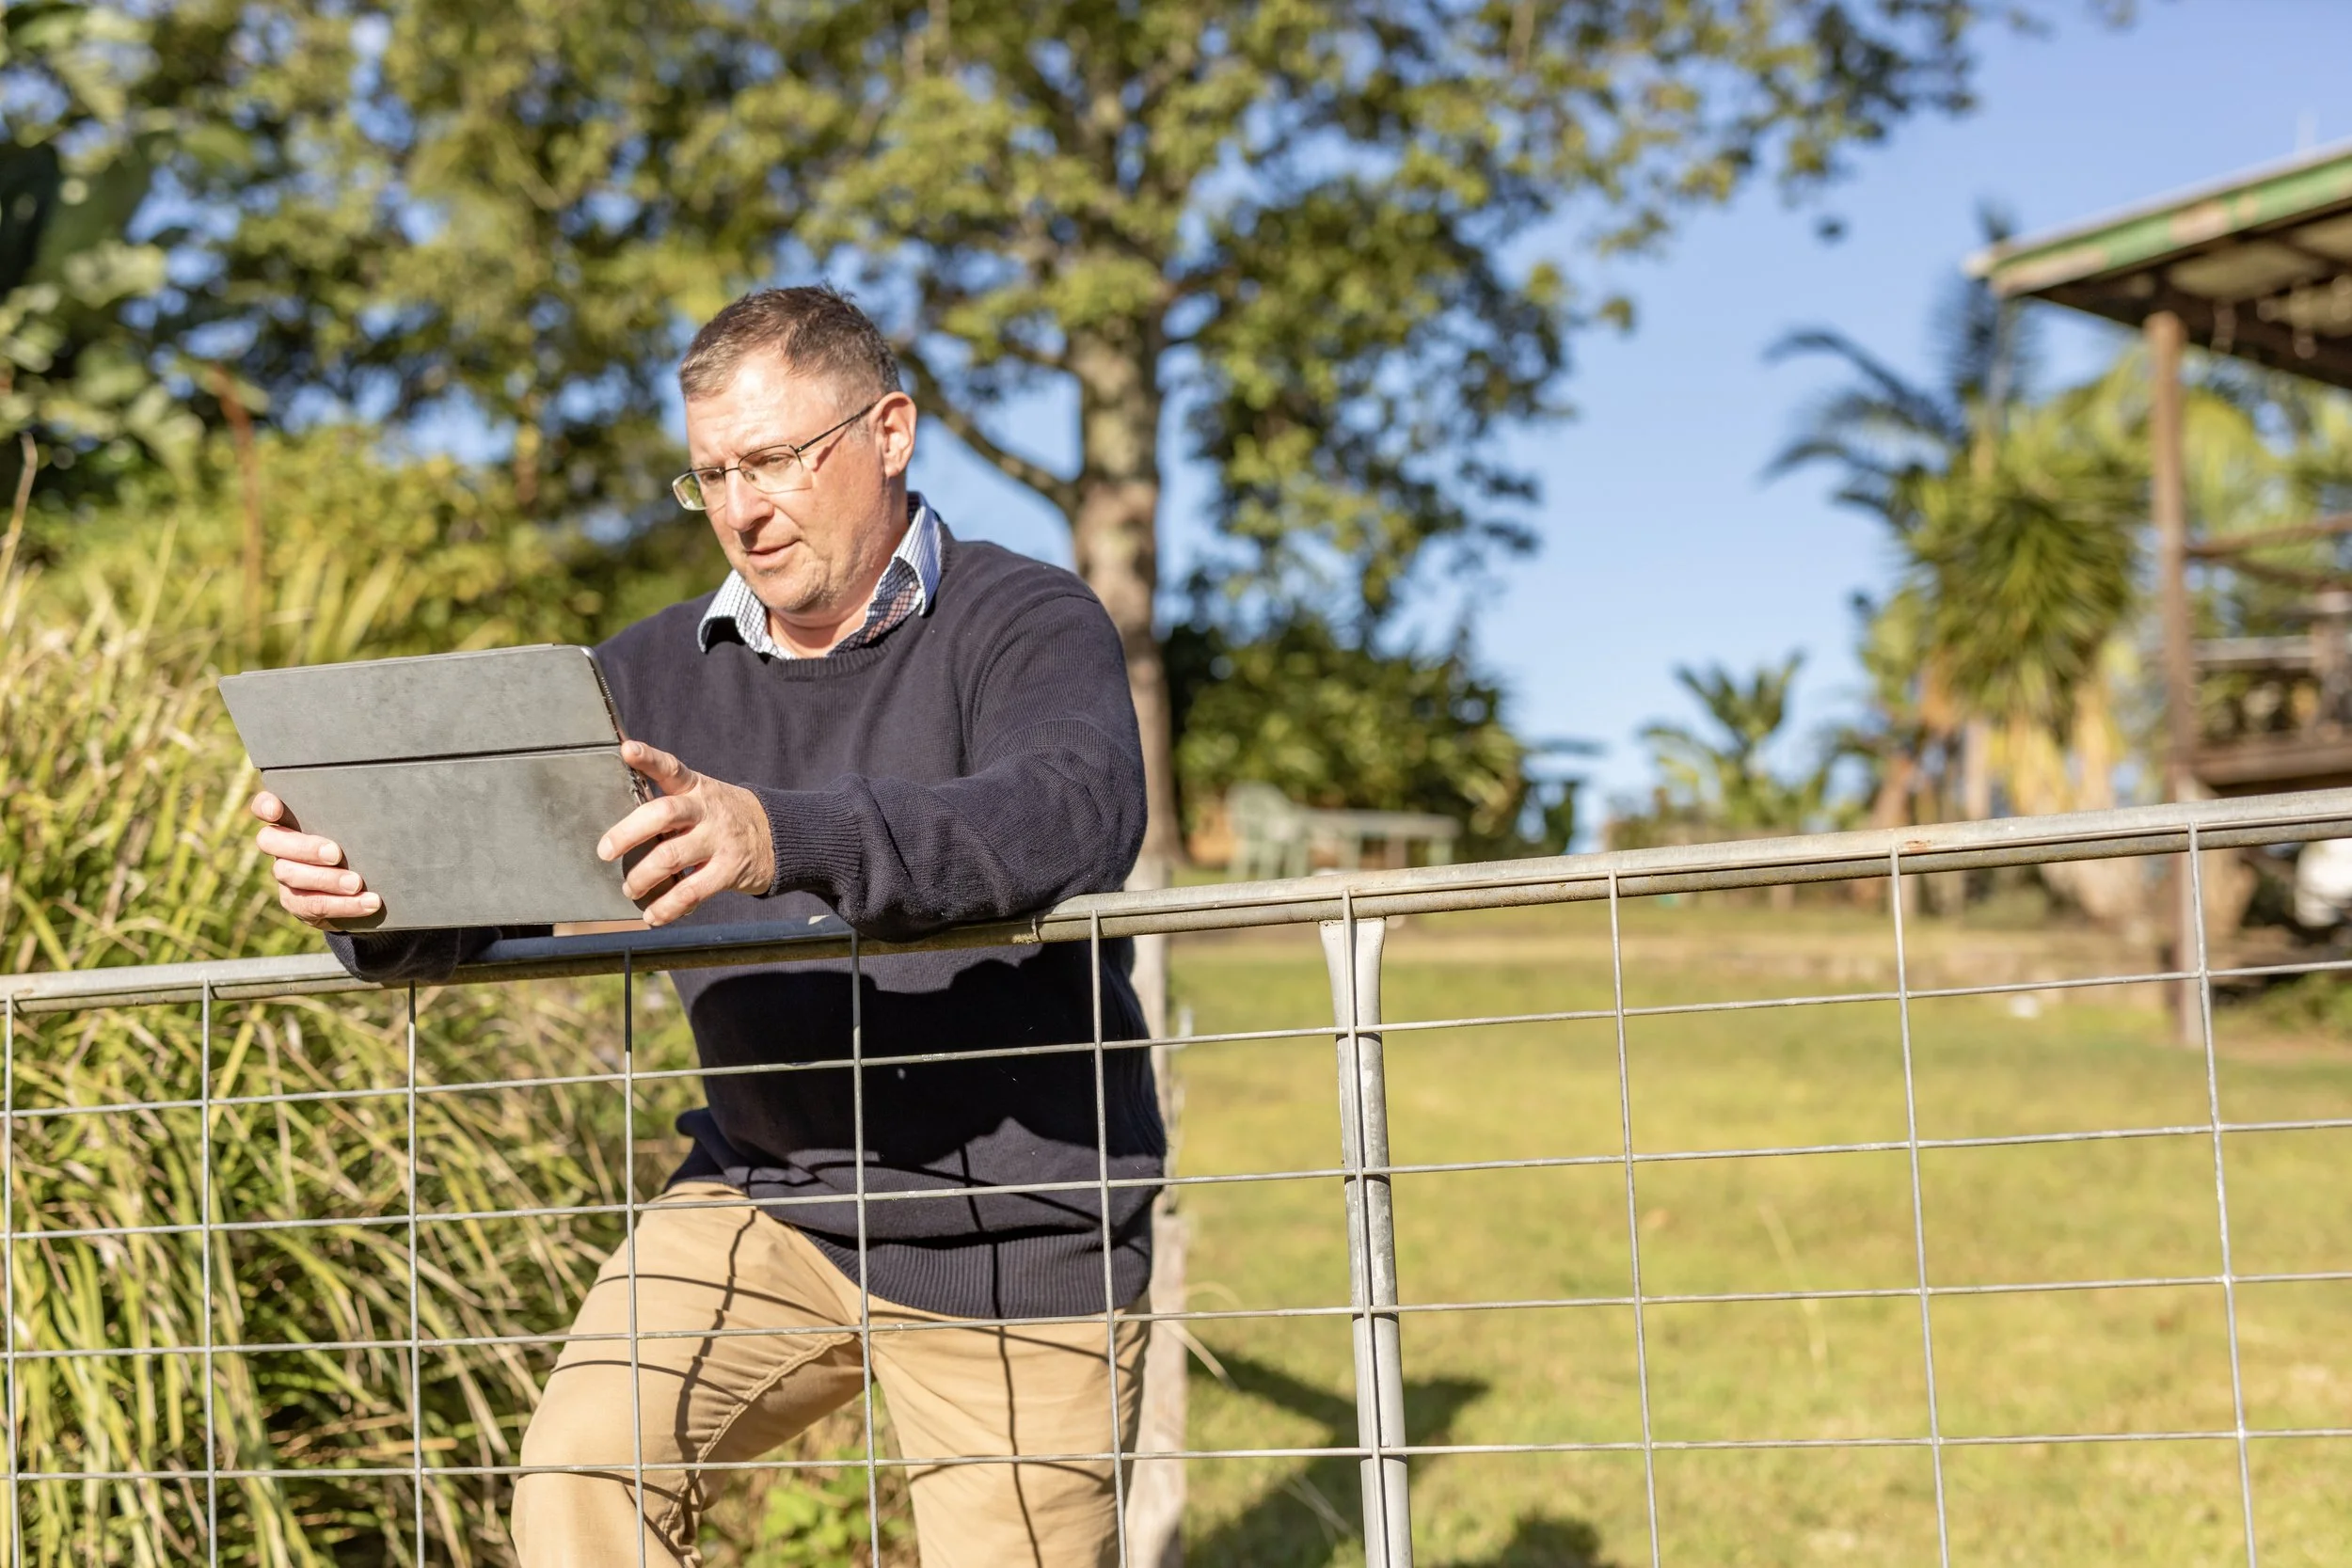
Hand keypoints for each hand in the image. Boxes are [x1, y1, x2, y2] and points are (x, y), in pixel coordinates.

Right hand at [252, 791, 381, 929]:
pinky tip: (368, 903)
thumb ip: (354, 817)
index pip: (265, 807)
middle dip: (304, 848)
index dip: (264, 806)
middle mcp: (281, 848)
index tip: (275, 809)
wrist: (363, 886)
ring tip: (356, 883)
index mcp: (292, 821)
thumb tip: (383, 800)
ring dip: (327, 880)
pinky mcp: (298, 902)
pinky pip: (315, 905)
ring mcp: (286, 876)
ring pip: (292, 876)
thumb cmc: (359, 843)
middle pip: (272, 842)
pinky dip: (344, 905)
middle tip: (335, 853)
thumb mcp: (355, 828)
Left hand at [599, 740, 776, 925]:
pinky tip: (653, 915)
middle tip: (605, 851)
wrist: (778, 836)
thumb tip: (621, 830)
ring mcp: (720, 840)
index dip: (648, 758)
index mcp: (696, 788)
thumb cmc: (724, 818)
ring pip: (671, 857)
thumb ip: (671, 807)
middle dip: (628, 833)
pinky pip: (692, 891)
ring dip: (643, 877)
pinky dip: (668, 907)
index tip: (626, 750)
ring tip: (630, 888)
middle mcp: (707, 810)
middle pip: (663, 814)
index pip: (671, 768)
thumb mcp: (705, 798)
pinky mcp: (729, 870)